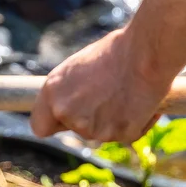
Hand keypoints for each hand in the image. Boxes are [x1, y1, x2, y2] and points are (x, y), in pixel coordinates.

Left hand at [32, 29, 173, 144]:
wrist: (146, 52)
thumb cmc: (115, 51)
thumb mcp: (79, 68)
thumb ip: (69, 92)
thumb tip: (70, 104)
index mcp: (53, 94)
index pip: (39, 127)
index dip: (53, 122)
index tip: (63, 118)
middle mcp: (69, 115)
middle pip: (75, 128)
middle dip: (89, 117)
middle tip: (107, 92)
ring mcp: (95, 129)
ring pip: (101, 132)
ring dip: (112, 119)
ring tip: (126, 90)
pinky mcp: (121, 135)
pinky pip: (127, 132)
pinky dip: (135, 121)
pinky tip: (141, 98)